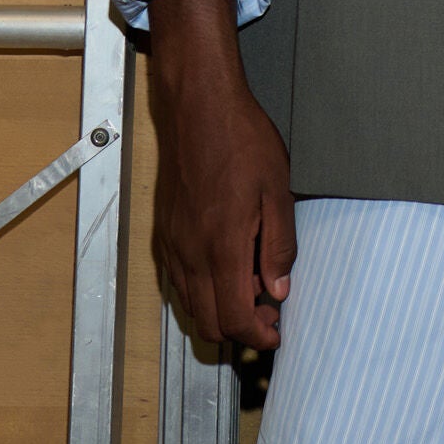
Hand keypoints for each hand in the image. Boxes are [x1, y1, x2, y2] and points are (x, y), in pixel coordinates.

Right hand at [146, 0, 296, 349]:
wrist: (199, 107)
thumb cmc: (242, 141)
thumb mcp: (277, 191)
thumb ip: (278, 246)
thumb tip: (278, 289)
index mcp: (222, 248)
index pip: (234, 319)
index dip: (258, 336)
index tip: (276, 330)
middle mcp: (190, 254)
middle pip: (208, 324)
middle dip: (240, 330)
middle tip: (267, 312)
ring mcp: (173, 244)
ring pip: (190, 306)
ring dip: (219, 311)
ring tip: (249, 290)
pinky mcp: (164, 232)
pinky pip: (178, 281)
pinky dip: (200, 291)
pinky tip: (224, 268)